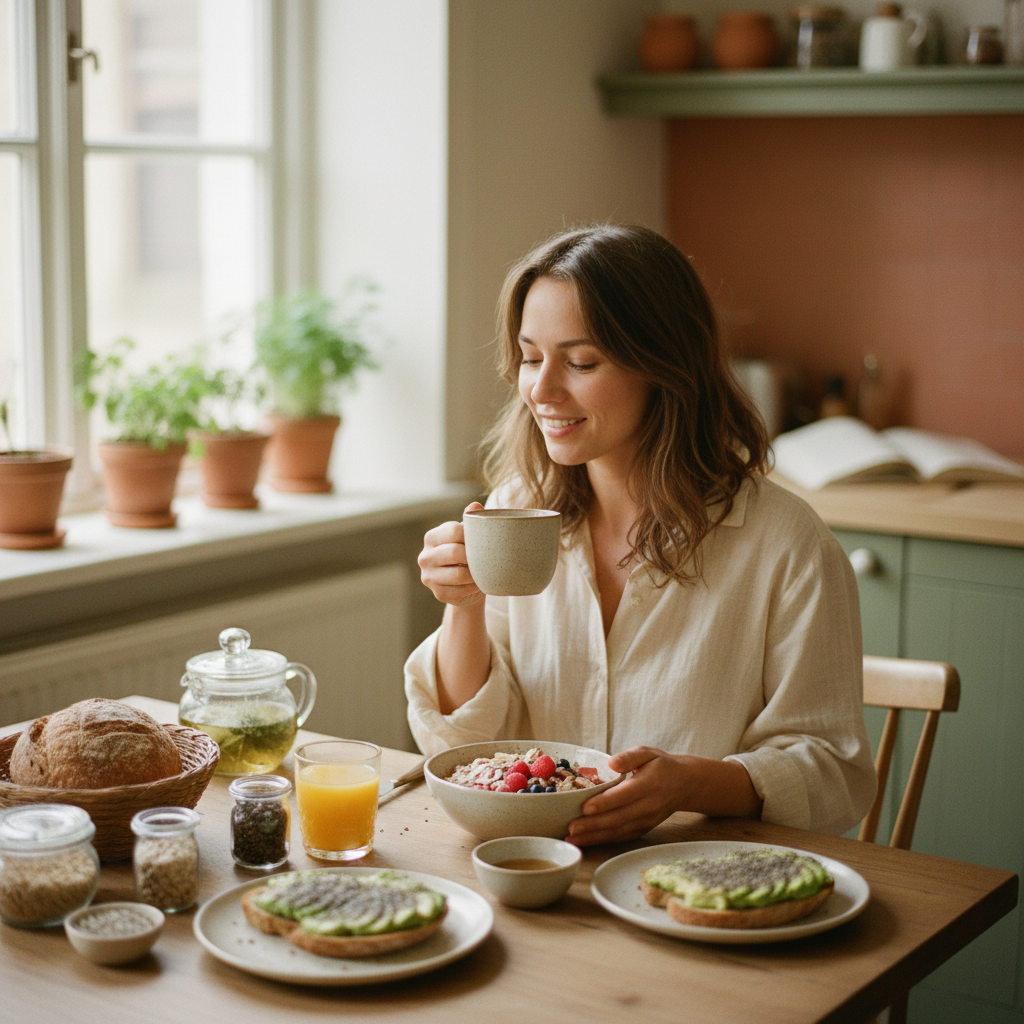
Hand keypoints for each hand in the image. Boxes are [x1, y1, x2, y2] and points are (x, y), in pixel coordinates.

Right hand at [418, 502, 485, 608]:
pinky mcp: (438, 593)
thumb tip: (475, 506)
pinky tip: (477, 584)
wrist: (466, 585)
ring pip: (459, 574)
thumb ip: (472, 520)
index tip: (481, 541)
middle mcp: (425, 556)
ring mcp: (429, 577)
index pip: (454, 530)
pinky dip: (473, 587)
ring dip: (475, 574)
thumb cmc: (469, 555)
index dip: (471, 536)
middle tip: (485, 558)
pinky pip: (461, 590)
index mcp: (432, 537)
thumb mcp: (469, 537)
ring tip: (482, 571)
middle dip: (474, 556)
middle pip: (455, 552)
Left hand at [565, 746, 761, 846]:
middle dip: (593, 825)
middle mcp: (649, 805)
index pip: (624, 795)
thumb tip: (612, 762)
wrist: (685, 784)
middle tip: (571, 828)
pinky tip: (586, 842)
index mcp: (649, 784)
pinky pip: (622, 837)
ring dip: (594, 837)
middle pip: (618, 818)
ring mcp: (647, 820)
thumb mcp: (647, 752)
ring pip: (618, 831)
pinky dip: (603, 841)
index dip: (605, 803)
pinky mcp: (644, 829)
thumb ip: (630, 756)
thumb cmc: (661, 766)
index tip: (585, 807)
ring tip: (573, 838)